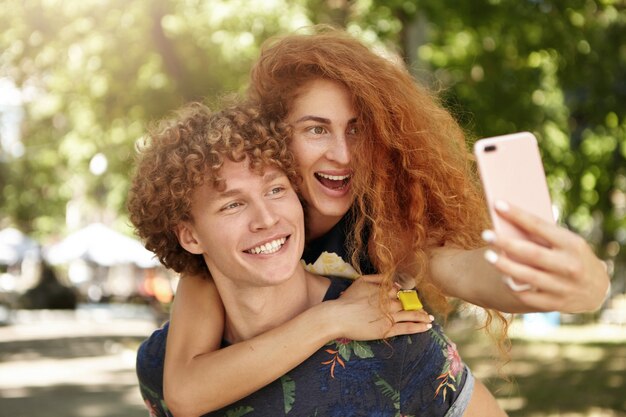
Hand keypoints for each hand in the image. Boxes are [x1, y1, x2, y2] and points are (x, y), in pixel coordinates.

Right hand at [329, 274, 433, 339]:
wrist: (338, 316)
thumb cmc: (347, 299)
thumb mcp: (360, 281)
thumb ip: (377, 277)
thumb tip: (392, 278)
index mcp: (384, 290)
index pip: (401, 291)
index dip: (407, 295)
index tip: (411, 298)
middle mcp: (389, 302)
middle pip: (409, 303)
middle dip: (418, 306)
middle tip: (426, 311)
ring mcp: (389, 316)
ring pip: (411, 315)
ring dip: (423, 316)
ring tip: (430, 319)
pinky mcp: (387, 329)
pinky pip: (407, 327)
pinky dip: (419, 327)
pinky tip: (427, 327)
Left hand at [482, 200, 609, 312]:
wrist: (597, 289)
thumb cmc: (573, 257)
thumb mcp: (567, 242)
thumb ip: (544, 236)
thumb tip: (510, 223)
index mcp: (571, 244)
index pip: (540, 226)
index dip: (517, 215)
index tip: (497, 204)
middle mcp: (569, 265)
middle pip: (531, 253)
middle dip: (506, 243)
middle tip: (485, 234)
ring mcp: (563, 286)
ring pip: (528, 276)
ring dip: (505, 266)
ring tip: (488, 256)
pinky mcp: (555, 303)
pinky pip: (529, 296)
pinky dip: (514, 286)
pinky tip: (503, 277)